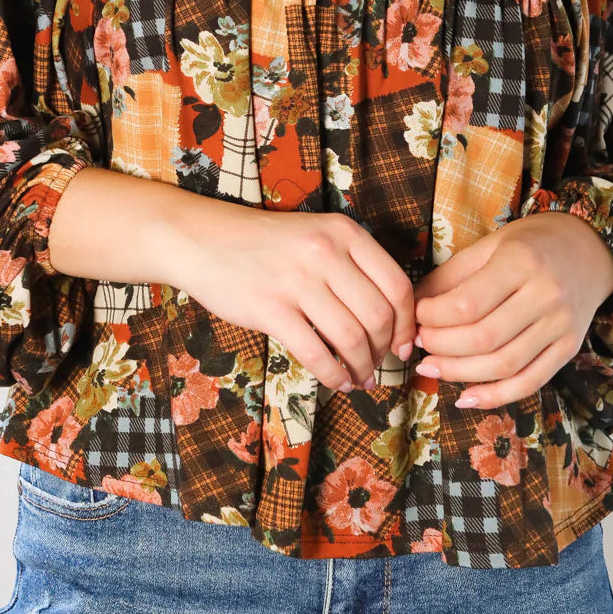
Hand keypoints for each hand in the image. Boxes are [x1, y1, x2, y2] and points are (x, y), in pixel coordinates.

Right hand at [176, 199, 416, 393]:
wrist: (204, 240)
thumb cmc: (266, 243)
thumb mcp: (317, 235)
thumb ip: (353, 265)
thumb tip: (391, 319)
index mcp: (344, 231)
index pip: (397, 285)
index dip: (407, 323)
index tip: (404, 345)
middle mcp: (326, 252)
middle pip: (378, 316)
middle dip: (385, 350)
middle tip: (379, 365)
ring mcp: (298, 280)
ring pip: (351, 338)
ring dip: (362, 368)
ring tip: (360, 379)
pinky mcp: (271, 309)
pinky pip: (317, 354)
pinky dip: (334, 376)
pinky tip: (337, 381)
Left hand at [411, 213, 612, 410]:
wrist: (589, 249)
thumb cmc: (531, 243)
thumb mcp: (490, 245)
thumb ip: (451, 275)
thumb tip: (414, 305)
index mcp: (520, 261)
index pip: (467, 304)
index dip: (433, 317)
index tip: (417, 315)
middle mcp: (545, 295)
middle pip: (483, 338)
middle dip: (441, 346)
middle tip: (419, 343)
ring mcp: (561, 325)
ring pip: (504, 365)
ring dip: (460, 374)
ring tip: (432, 367)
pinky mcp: (569, 348)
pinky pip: (531, 382)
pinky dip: (496, 396)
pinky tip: (466, 398)